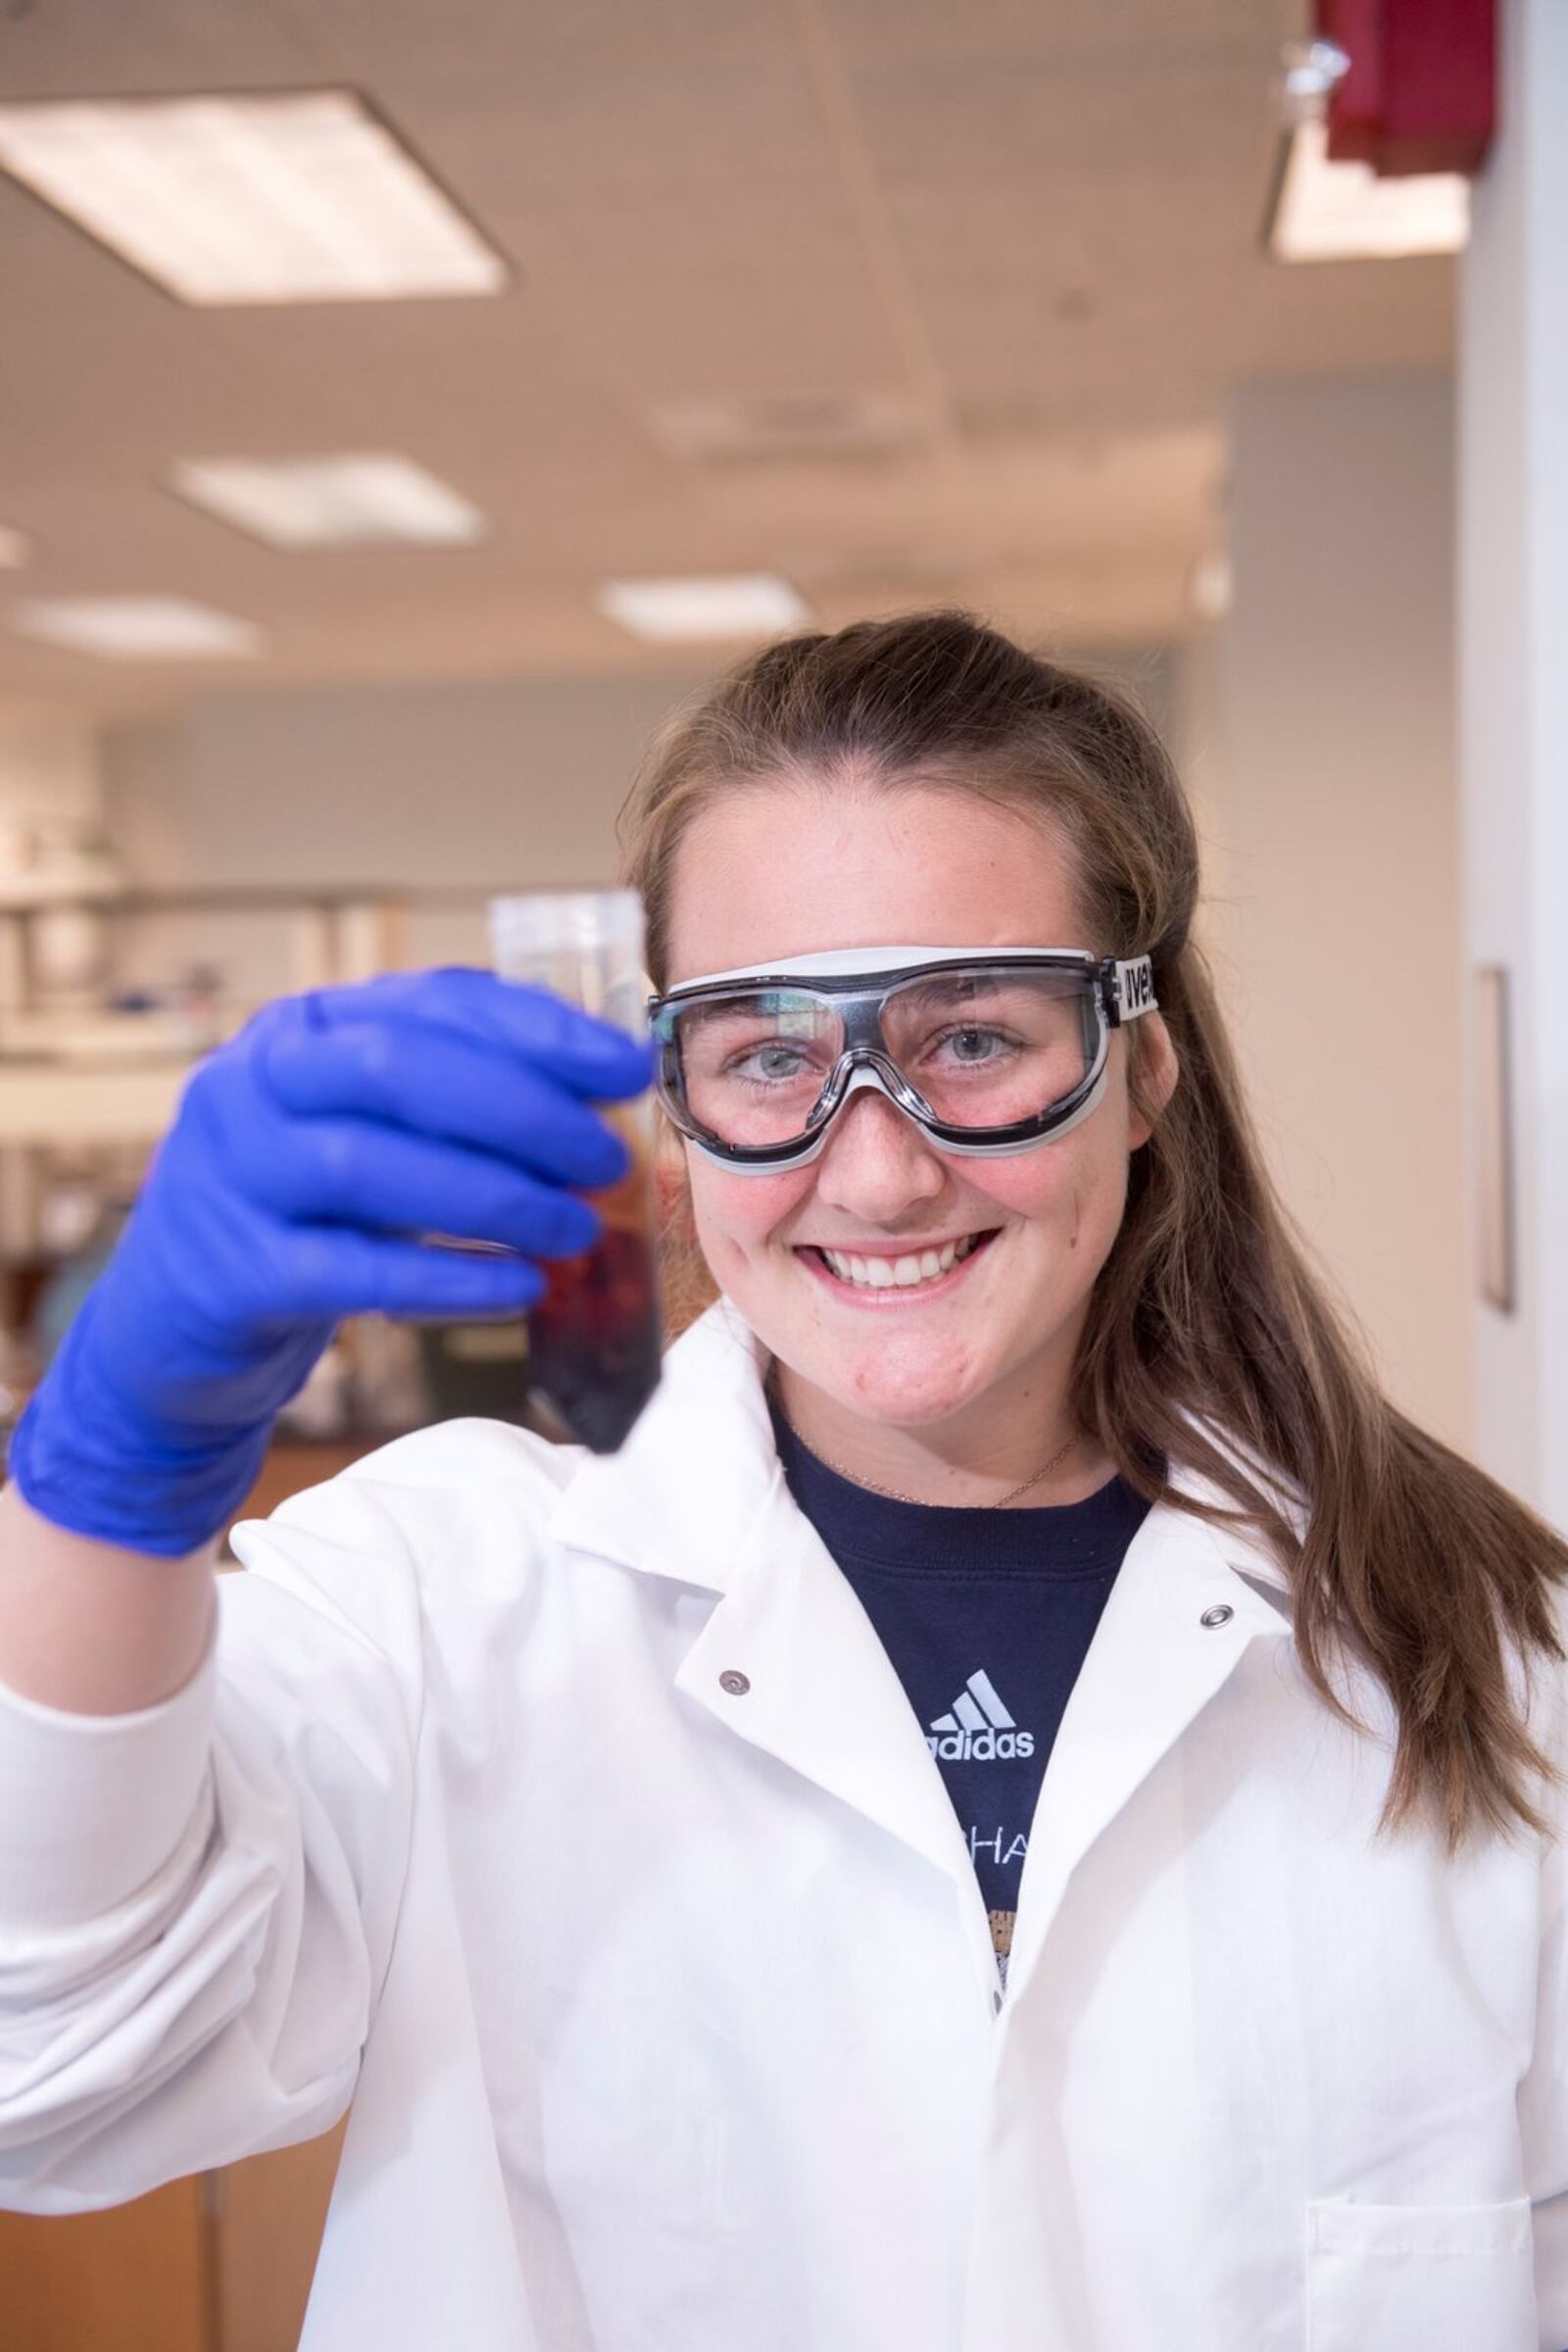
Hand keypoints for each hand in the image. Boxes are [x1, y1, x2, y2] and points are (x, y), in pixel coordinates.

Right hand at [8, 967, 651, 1556]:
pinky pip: (357, 1270)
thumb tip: (603, 1100)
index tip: (625, 1065)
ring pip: (373, 1165)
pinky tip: (520, 1288)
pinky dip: (451, 1278)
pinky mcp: (233, 1274)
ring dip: (497, 1196)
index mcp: (301, 1030)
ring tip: (577, 1229)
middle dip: (525, 1111)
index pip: (431, 1000)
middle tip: (608, 1160)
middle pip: (399, 1070)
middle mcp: (252, 1084)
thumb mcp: (365, 1132)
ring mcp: (231, 1176)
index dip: (539, 1028)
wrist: (174, 1327)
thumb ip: (454, 1104)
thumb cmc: (305, 1216)